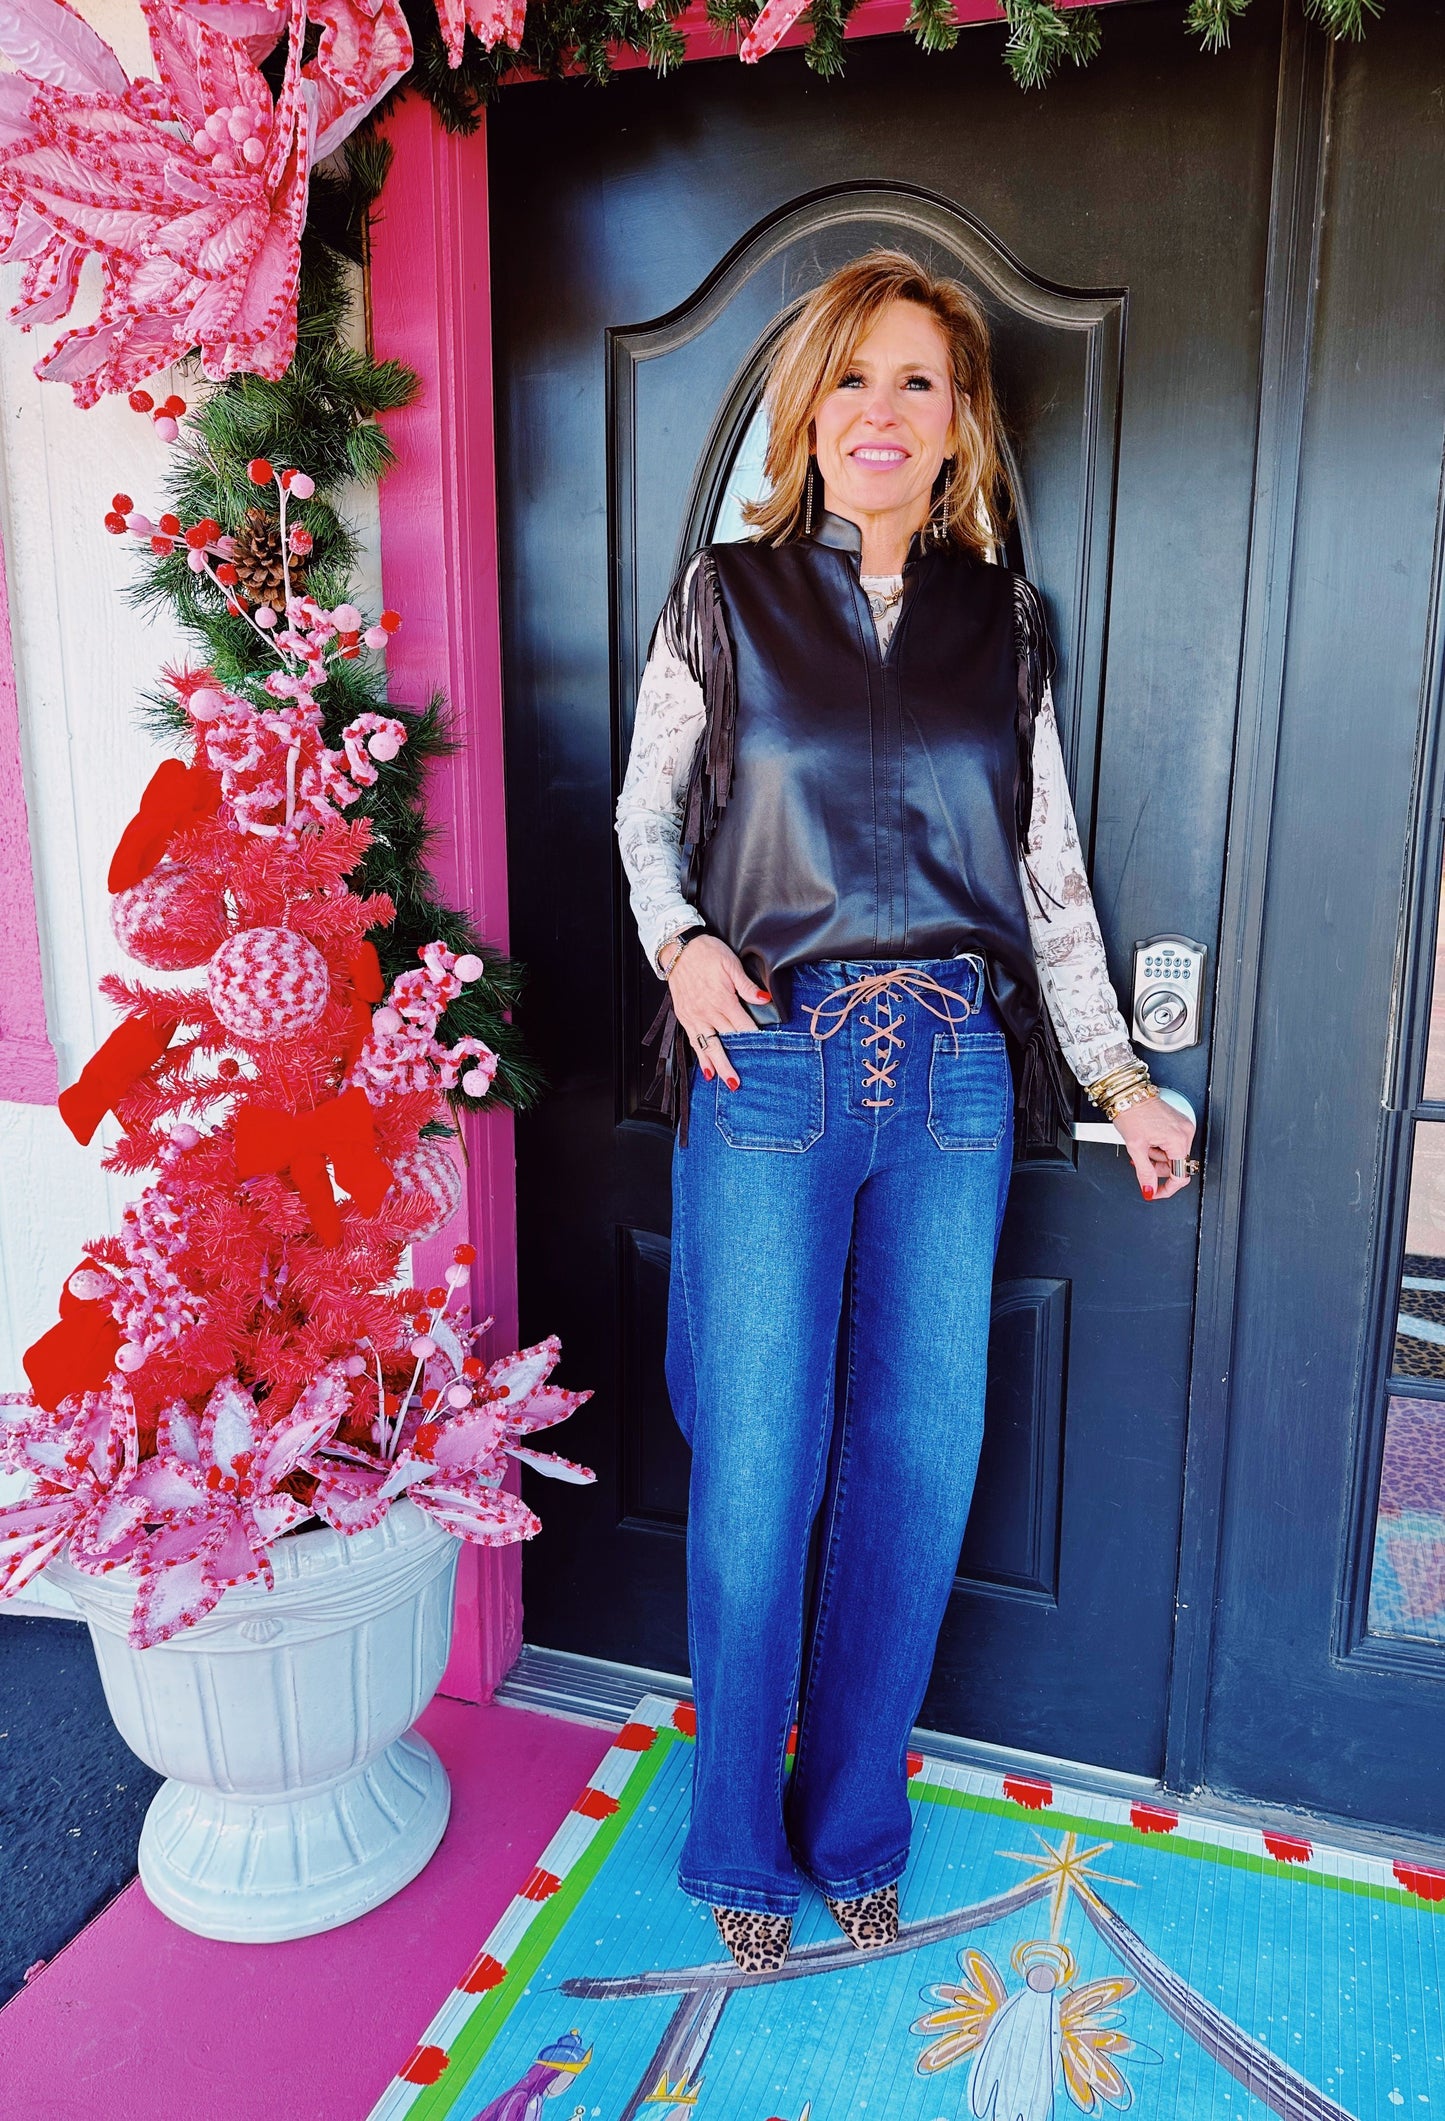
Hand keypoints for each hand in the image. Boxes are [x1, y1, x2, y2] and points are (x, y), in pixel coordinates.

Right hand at [664, 933, 770, 1090]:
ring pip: (708, 1046)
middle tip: (742, 1081)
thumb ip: (747, 985)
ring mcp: (694, 1016)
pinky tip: (707, 1071)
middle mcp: (707, 1012)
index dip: (754, 1040)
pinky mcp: (685, 1016)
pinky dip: (701, 1057)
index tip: (764, 1053)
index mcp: (722, 999)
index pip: (742, 1026)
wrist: (679, 948)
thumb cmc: (707, 953)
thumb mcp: (731, 964)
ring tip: (728, 1082)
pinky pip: (694, 1041)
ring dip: (718, 1065)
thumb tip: (764, 1000)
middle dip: (735, 1061)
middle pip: (726, 1041)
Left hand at [1113, 1092, 1195, 1201]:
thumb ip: (1144, 1172)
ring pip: (1173, 1156)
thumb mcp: (1135, 1147)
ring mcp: (1183, 1127)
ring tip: (1143, 1145)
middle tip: (1142, 1161)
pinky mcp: (1179, 1123)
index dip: (1167, 1189)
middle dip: (1157, 1167)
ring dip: (1157, 1156)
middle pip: (1177, 1165)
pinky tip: (1149, 1140)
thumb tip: (1149, 1189)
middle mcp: (1185, 1132)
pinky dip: (1160, 1147)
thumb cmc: (1132, 1112)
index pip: (1180, 1176)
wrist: (1129, 1094)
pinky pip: (1172, 1144)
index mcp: (1178, 1139)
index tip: (1156, 1192)